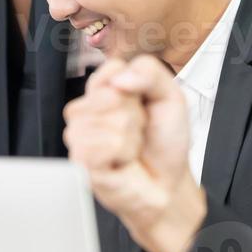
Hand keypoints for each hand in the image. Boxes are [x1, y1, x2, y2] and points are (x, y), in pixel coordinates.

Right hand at [62, 56, 204, 251]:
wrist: (167, 184)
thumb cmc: (165, 143)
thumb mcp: (171, 97)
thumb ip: (150, 73)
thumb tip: (120, 78)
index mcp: (107, 89)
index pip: (113, 68)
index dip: (138, 88)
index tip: (145, 106)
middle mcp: (88, 109)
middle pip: (111, 94)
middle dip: (136, 115)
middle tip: (139, 131)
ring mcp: (80, 133)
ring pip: (108, 120)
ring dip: (131, 138)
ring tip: (130, 148)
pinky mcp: (79, 158)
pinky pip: (104, 145)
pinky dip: (123, 154)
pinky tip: (122, 162)